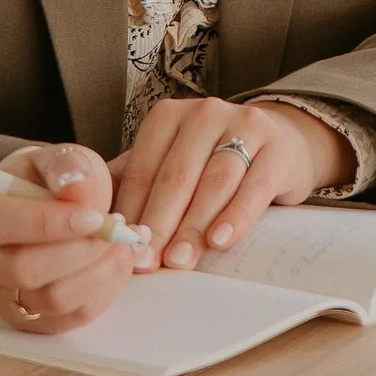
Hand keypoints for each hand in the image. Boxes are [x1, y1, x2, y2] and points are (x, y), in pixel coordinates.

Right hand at [0, 146, 137, 337]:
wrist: (50, 206)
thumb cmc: (50, 181)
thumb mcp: (58, 158)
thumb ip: (66, 165)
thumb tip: (75, 184)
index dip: (48, 223)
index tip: (94, 216)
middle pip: (25, 271)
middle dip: (81, 251)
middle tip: (116, 228)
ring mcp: (3, 296)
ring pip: (52, 300)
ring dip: (100, 271)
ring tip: (122, 242)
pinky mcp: (31, 319)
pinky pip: (72, 316)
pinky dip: (105, 290)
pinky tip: (117, 262)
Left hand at [110, 96, 350, 268]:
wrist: (282, 142)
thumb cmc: (214, 161)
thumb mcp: (173, 162)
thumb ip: (137, 183)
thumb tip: (93, 220)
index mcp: (168, 117)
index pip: (144, 170)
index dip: (132, 212)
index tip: (123, 251)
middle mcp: (204, 113)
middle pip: (176, 176)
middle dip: (160, 224)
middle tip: (148, 263)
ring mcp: (244, 125)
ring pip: (213, 182)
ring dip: (194, 225)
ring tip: (180, 260)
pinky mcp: (277, 146)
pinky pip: (253, 185)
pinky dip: (236, 215)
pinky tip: (220, 240)